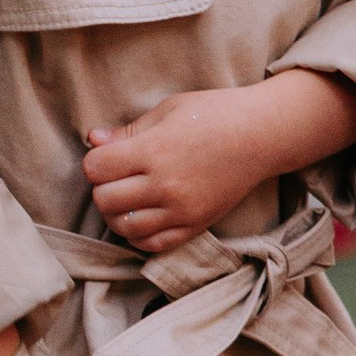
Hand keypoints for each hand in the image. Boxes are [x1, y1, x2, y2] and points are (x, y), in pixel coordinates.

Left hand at [83, 71, 355, 253]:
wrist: (262, 135)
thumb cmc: (214, 114)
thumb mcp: (167, 111)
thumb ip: (128, 131)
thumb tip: (93, 140)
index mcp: (154, 151)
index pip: (95, 169)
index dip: (95, 161)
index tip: (108, 155)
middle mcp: (165, 185)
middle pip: (104, 200)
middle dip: (103, 187)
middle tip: (117, 176)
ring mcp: (181, 210)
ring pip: (124, 227)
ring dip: (117, 213)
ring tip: (128, 196)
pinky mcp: (196, 225)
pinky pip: (153, 244)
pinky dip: (139, 235)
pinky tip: (143, 216)